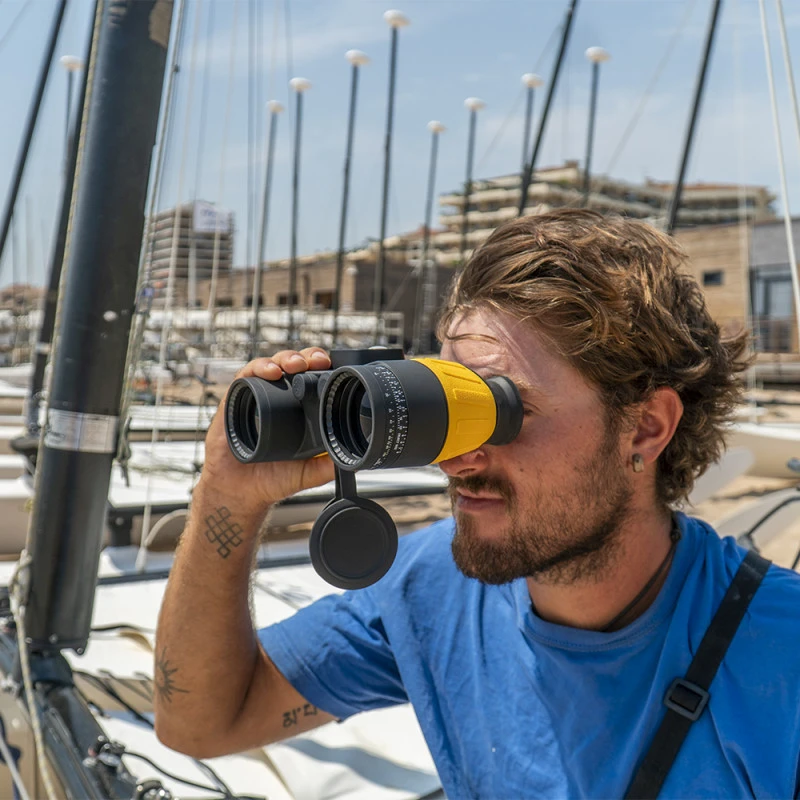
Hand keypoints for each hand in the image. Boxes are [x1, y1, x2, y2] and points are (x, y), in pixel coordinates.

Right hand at [197, 348, 335, 516]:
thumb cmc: (272, 479)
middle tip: (317, 361)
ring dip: (285, 358)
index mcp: (297, 409)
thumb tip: (353, 461)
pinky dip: (258, 368)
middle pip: (294, 365)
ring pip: (271, 364)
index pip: (312, 378)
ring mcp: (256, 396)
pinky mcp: (234, 400)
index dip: (322, 367)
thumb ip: (328, 465)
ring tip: (295, 364)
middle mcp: (278, 398)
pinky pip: (245, 376)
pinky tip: (271, 372)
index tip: (332, 366)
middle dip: (307, 357)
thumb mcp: (308, 472)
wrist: (241, 492)